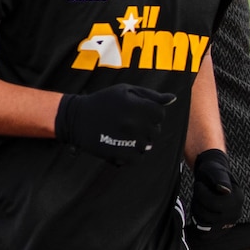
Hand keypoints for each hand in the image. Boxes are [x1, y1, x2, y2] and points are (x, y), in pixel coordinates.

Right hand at [54, 84, 174, 163]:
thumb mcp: (126, 91)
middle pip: (155, 131)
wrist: (77, 118)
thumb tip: (172, 99)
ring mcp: (126, 140)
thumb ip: (151, 95)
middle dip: (147, 127)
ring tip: (126, 134)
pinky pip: (137, 158)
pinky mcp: (118, 153)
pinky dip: (133, 153)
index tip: (140, 112)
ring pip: (147, 145)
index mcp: (135, 106)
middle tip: (132, 123)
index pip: (160, 114)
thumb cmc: (103, 101)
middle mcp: (132, 123)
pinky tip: (124, 144)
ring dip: (140, 140)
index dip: (152, 113)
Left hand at [189, 148, 242, 228]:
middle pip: (207, 216)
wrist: (214, 179)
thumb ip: (219, 179)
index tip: (200, 185)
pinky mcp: (221, 230)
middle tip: (199, 193)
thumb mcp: (215, 171)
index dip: (201, 193)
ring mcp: (229, 223)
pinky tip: (200, 211)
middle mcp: (236, 213)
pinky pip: (205, 234)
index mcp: (237, 198)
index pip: (213, 203)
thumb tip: (224, 190)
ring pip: (204, 225)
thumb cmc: (213, 172)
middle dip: (198, 202)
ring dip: (197, 211)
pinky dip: (199, 223)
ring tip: (200, 201)